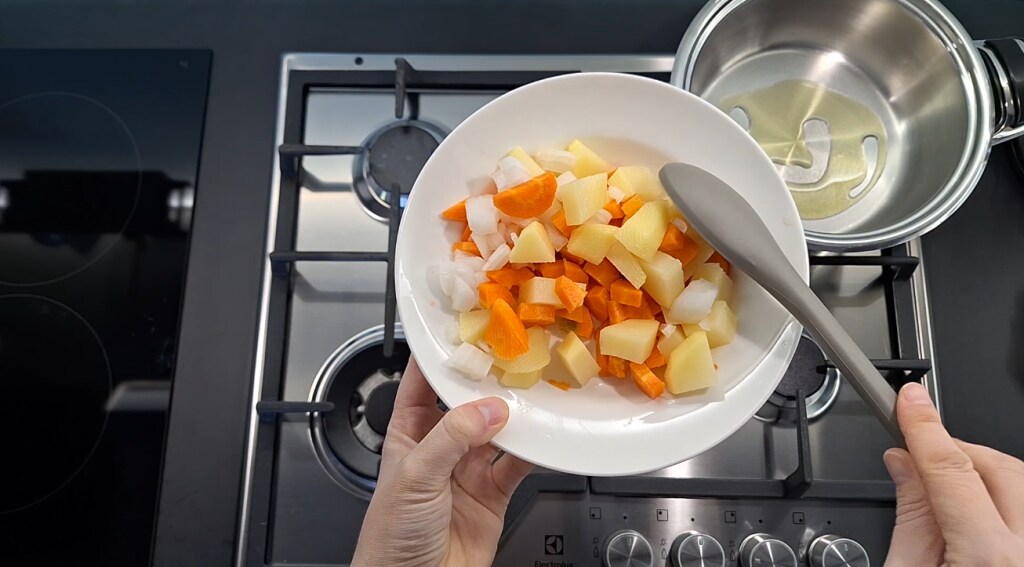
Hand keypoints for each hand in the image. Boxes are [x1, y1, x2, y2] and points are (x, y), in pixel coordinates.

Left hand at [351, 359, 533, 566]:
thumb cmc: (390, 537)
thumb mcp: (414, 477)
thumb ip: (451, 438)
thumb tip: (487, 410)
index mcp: (408, 435)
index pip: (420, 385)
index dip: (438, 359)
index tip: (459, 332)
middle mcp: (439, 448)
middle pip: (466, 404)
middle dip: (486, 383)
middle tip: (510, 357)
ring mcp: (467, 470)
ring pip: (497, 431)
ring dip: (514, 415)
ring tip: (533, 393)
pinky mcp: (493, 494)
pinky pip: (518, 465)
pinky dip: (535, 452)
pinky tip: (544, 438)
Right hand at [884, 382, 1023, 565]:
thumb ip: (910, 518)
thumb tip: (903, 463)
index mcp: (990, 560)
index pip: (951, 471)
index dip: (924, 428)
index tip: (909, 401)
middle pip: (1000, 468)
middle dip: (956, 452)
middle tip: (920, 460)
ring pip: (1021, 481)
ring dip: (982, 476)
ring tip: (950, 500)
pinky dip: (1003, 498)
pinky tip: (979, 515)